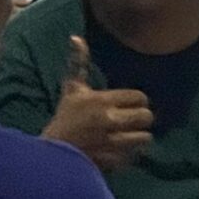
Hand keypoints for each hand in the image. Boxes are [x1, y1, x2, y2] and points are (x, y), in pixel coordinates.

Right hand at [42, 36, 153, 171]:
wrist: (52, 155)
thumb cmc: (64, 118)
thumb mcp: (72, 90)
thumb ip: (78, 64)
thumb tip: (76, 37)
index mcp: (102, 101)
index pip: (139, 97)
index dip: (138, 100)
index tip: (131, 103)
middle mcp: (110, 121)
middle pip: (146, 117)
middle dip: (142, 118)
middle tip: (134, 120)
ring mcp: (113, 143)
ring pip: (145, 137)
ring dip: (139, 136)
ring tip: (130, 135)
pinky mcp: (114, 161)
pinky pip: (135, 155)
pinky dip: (132, 153)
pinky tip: (122, 150)